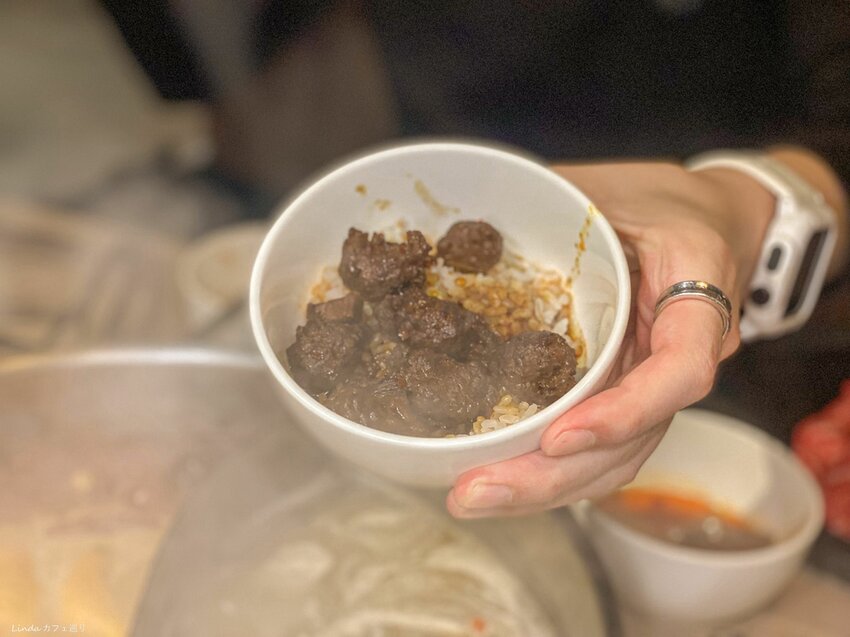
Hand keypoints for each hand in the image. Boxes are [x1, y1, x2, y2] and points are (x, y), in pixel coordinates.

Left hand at [447, 160, 774, 517]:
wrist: (712, 220)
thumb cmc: (664, 200)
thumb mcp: (617, 185)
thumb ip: (562, 200)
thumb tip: (473, 217)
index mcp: (697, 299)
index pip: (679, 373)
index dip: (622, 412)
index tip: (557, 436)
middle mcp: (683, 358)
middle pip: (633, 442)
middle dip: (552, 477)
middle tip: (475, 491)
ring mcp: (653, 384)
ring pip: (613, 459)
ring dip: (542, 487)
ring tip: (471, 496)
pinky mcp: (625, 393)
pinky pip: (599, 446)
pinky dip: (550, 469)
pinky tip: (497, 478)